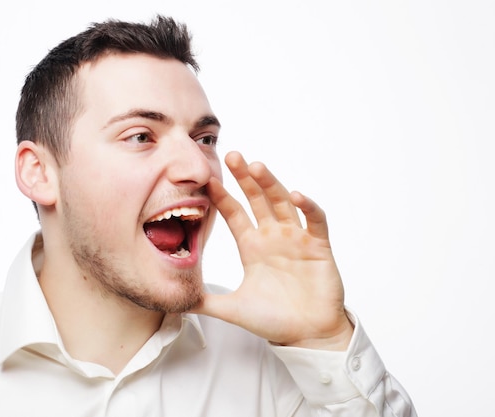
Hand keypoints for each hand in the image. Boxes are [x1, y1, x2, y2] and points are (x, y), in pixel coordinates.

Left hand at [192, 151, 353, 349]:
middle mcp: (273, 237)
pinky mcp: (319, 246)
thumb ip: (205, 302)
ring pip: (283, 203)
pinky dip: (308, 207)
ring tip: (257, 166)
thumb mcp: (233, 309)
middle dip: (246, 178)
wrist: (307, 336)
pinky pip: (315, 221)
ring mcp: (297, 239)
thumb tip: (176, 301)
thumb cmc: (274, 321)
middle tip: (232, 156)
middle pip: (257, 199)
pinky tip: (296, 196)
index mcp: (252, 246)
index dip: (222, 196)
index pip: (235, 214)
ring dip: (271, 184)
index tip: (207, 179)